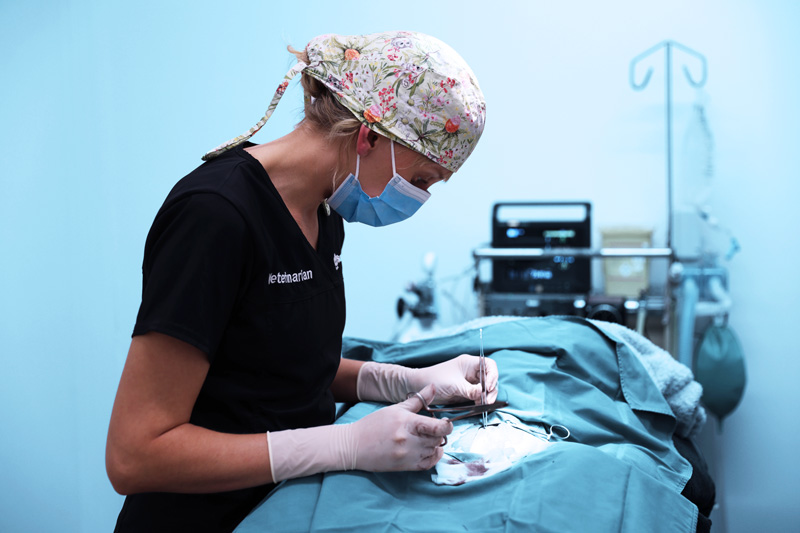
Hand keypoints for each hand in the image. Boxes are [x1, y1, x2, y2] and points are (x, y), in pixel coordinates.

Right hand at [268, 384, 451, 481]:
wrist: (354, 445)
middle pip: (437, 439)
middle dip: (439, 433)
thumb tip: (433, 387)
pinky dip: (433, 457)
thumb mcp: (395, 409)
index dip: (446, 425)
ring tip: (427, 437)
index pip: (437, 427)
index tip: (445, 422)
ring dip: (435, 444)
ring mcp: (407, 455)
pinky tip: (431, 449)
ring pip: (434, 450)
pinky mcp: (405, 467)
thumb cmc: (374, 424)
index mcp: (406, 423)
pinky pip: (428, 464)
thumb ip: (418, 399)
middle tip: (433, 428)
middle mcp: (408, 440)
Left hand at [409, 354, 498, 405]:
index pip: (489, 365)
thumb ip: (471, 390)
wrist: (419, 387)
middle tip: (488, 401)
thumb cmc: (434, 380)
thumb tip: (484, 394)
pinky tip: (478, 406)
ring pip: (486, 388)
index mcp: (469, 363)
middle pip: (490, 378)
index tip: (488, 387)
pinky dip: (481, 401)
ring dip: (487, 396)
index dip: (493, 375)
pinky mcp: (466, 392)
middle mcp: (471, 371)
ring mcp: (470, 382)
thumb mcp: (454, 385)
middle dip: (491, 389)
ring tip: (483, 404)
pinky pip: (479, 396)